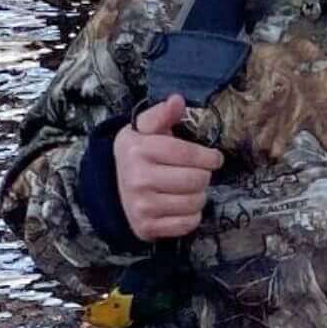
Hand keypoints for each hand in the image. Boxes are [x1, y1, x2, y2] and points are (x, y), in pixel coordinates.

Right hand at [113, 93, 222, 240]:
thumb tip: (177, 100)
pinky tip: (183, 205)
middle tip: (199, 173)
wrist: (112, 188)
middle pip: (196, 180)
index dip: (208, 157)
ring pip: (195, 202)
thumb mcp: (145, 129)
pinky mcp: (148, 227)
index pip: (186, 154)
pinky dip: (192, 215)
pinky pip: (188, 223)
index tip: (214, 158)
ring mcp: (142, 206)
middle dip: (204, 175)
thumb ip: (162, 114)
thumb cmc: (138, 155)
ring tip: (190, 189)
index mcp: (138, 150)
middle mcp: (138, 179)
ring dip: (200, 195)